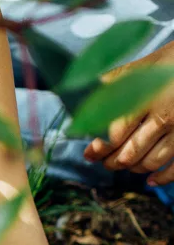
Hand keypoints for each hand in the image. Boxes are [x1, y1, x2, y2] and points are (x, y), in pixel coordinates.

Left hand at [84, 41, 173, 185]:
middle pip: (128, 154)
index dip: (98, 149)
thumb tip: (80, 99)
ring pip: (148, 163)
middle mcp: (163, 117)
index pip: (113, 136)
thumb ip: (114, 83)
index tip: (89, 153)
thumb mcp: (143, 66)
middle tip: (104, 159)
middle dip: (111, 161)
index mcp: (145, 99)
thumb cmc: (172, 63)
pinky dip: (162, 178)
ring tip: (123, 162)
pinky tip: (150, 180)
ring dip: (131, 167)